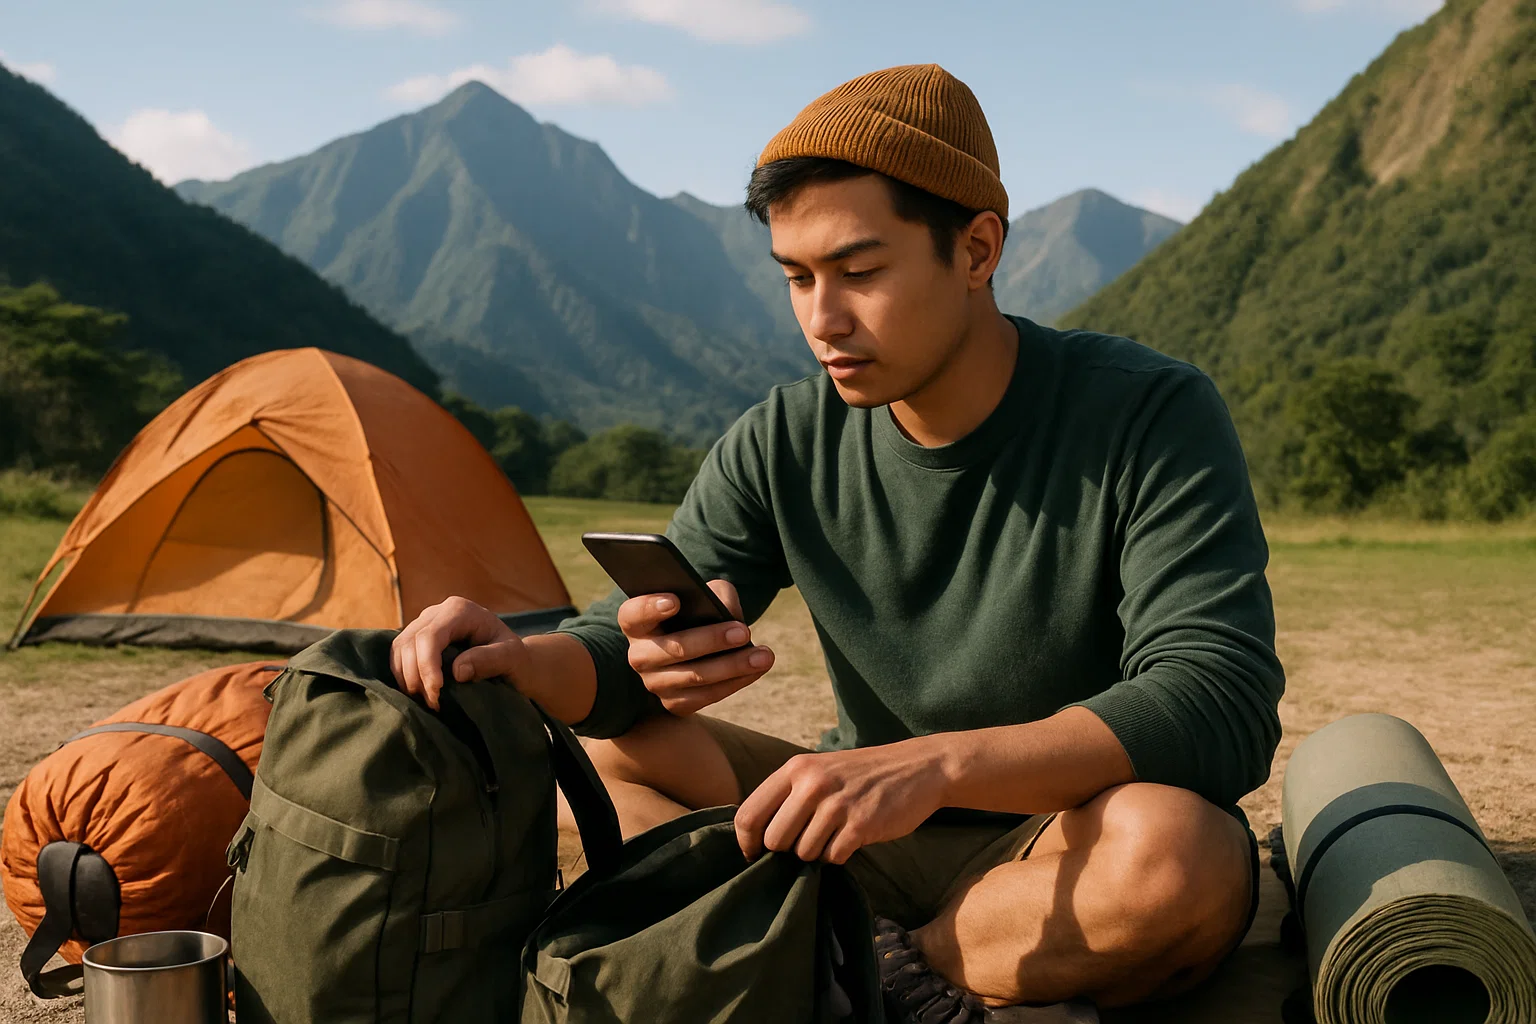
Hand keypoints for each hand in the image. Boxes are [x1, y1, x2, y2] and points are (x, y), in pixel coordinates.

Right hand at [390, 596, 528, 709]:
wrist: (510, 658)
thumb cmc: (513, 657)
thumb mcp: (512, 657)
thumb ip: (489, 659)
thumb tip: (457, 671)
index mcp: (460, 610)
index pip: (430, 636)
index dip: (427, 665)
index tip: (436, 691)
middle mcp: (438, 611)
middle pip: (410, 642)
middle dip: (416, 676)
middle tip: (434, 703)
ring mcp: (424, 623)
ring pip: (399, 648)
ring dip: (407, 678)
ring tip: (427, 701)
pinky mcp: (417, 637)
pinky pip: (398, 654)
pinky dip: (403, 675)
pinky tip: (418, 693)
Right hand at [618, 579, 774, 714]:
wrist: (700, 647)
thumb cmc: (699, 613)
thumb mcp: (706, 595)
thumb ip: (717, 595)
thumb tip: (731, 614)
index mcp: (637, 622)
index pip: (634, 614)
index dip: (650, 607)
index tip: (676, 600)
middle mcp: (639, 655)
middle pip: (673, 649)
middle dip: (711, 640)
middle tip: (744, 631)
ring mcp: (655, 683)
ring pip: (694, 677)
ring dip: (733, 666)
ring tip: (764, 656)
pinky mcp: (674, 704)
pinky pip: (706, 697)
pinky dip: (734, 683)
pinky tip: (757, 670)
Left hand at [734, 739, 952, 863]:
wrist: (918, 768)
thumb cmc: (862, 775)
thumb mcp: (820, 770)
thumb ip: (789, 795)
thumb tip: (757, 838)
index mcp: (795, 769)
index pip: (749, 814)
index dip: (747, 842)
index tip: (756, 854)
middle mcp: (812, 784)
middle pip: (774, 840)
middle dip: (787, 850)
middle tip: (808, 841)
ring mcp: (837, 803)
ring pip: (803, 853)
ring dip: (817, 852)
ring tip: (835, 834)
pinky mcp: (861, 824)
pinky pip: (833, 857)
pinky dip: (840, 855)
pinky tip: (852, 837)